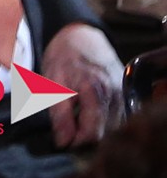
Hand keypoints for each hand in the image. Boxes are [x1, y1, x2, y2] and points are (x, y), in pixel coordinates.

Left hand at [41, 22, 122, 146]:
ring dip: (96, 129)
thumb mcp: (52, 81)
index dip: (77, 142)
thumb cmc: (63, 57)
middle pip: (106, 132)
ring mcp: (123, 94)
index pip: (93, 132)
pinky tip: (89, 113)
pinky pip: (118, 116)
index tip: (63, 142)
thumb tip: (63, 142)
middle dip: (86, 137)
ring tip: (76, 120)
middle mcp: (114, 94)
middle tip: (68, 132)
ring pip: (113, 126)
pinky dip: (104, 120)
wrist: (80, 35)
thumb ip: (59, 113)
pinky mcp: (126, 93)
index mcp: (94, 90)